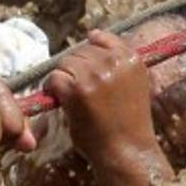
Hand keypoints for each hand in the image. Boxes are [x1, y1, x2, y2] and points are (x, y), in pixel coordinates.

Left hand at [43, 30, 162, 165]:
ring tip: (68, 95)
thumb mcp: (135, 83)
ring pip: (65, 62)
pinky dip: (51, 88)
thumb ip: (118, 61)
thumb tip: (92, 34)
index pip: (102, 38)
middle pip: (80, 51)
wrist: (127, 151)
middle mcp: (114, 63)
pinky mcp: (77, 91)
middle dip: (75, 68)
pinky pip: (54, 78)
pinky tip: (58, 100)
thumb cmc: (129, 122)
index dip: (89, 52)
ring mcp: (95, 76)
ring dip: (62, 77)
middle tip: (76, 89)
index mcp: (131, 58)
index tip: (86, 68)